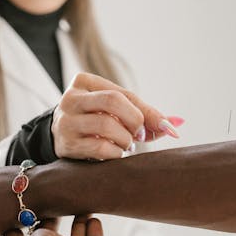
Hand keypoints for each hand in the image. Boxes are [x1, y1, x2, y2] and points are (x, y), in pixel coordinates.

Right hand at [52, 72, 183, 160]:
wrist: (61, 137)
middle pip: (112, 102)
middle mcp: (70, 98)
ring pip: (106, 126)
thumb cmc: (96, 118)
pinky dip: (115, 153)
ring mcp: (65, 122)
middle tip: (140, 134)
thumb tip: (175, 125)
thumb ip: (144, 113)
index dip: (146, 112)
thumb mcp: (116, 109)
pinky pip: (100, 148)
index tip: (165, 127)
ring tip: (125, 143)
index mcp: (84, 82)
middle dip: (134, 121)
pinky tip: (114, 153)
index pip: (121, 93)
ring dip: (125, 140)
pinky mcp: (66, 145)